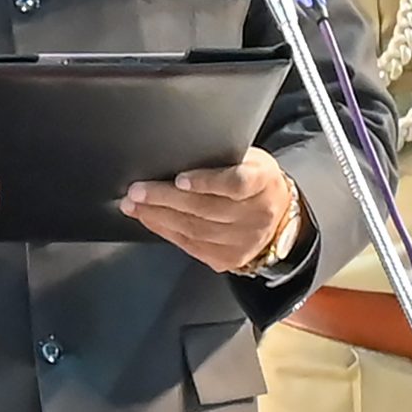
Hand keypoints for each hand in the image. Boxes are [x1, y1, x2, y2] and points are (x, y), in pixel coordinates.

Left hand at [120, 147, 296, 272]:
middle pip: (206, 208)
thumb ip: (218, 157)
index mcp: (263, 181)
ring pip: (194, 230)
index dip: (206, 182)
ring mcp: (245, 240)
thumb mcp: (246, 158)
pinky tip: (149, 218)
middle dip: (164, 198)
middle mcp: (257, 214)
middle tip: (137, 190)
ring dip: (157, 216)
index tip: (180, 178)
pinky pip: (190, 246)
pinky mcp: (230, 258)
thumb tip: (170, 153)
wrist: (277, 213)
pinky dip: (165, 230)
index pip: (236, 183)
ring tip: (134, 204)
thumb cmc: (252, 179)